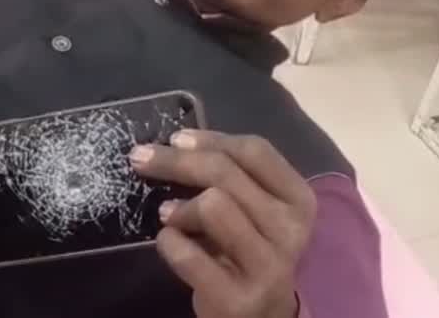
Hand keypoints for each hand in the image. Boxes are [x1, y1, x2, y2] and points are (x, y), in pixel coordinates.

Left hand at [129, 130, 315, 317]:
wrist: (261, 314)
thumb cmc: (250, 249)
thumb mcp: (255, 208)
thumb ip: (232, 175)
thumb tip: (178, 143)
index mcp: (298, 199)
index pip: (254, 151)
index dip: (211, 140)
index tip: (175, 138)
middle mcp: (290, 230)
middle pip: (224, 173)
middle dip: (174, 161)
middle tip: (140, 159)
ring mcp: (268, 266)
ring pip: (212, 206)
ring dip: (180, 208)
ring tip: (169, 217)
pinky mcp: (238, 299)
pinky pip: (188, 255)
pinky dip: (170, 243)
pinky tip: (170, 242)